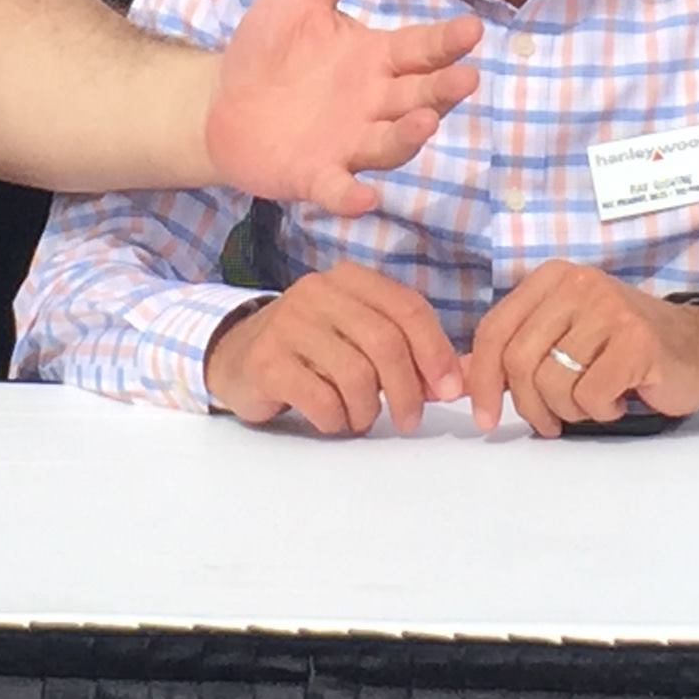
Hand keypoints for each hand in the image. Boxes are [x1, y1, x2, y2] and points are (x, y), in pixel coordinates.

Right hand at [205, 264, 464, 434]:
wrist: (235, 356)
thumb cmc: (312, 351)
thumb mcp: (361, 339)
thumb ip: (410, 353)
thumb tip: (463, 381)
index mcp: (349, 279)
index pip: (408, 308)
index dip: (436, 352)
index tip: (449, 391)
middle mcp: (318, 291)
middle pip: (386, 343)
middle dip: (408, 390)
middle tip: (410, 420)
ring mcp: (288, 323)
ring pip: (356, 374)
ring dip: (369, 410)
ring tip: (361, 418)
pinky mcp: (266, 361)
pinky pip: (321, 398)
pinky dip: (337, 419)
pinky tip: (332, 419)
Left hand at [206, 0, 480, 214]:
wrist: (219, 101)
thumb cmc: (269, 49)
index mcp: (375, 58)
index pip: (421, 49)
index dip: (446, 43)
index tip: (472, 31)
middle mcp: (373, 104)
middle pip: (418, 98)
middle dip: (443, 91)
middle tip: (466, 79)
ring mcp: (347, 143)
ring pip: (389, 144)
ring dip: (408, 137)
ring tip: (424, 123)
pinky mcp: (314, 175)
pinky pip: (338, 188)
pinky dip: (350, 196)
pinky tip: (363, 199)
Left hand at [464, 262, 698, 437]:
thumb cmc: (624, 349)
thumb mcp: (563, 337)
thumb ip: (514, 352)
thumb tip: (455, 376)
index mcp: (551, 279)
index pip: (494, 331)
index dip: (481, 379)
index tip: (484, 418)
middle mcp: (578, 284)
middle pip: (519, 361)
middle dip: (527, 405)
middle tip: (548, 423)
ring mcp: (609, 309)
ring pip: (553, 382)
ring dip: (568, 410)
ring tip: (591, 403)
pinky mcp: (636, 340)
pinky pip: (590, 395)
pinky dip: (600, 411)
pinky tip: (618, 399)